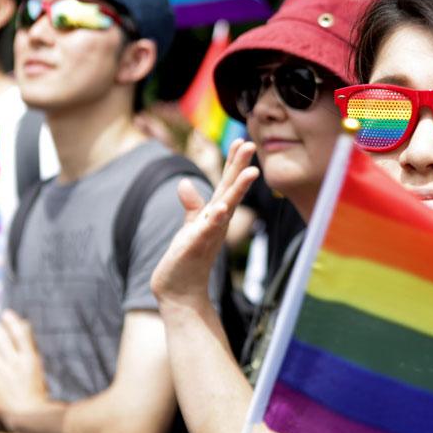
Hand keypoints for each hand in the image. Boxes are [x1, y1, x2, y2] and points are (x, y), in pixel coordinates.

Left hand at [0, 310, 48, 430]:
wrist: (25, 410)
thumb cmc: (36, 386)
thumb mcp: (38, 364)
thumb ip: (30, 344)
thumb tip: (23, 324)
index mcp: (30, 358)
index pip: (19, 333)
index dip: (12, 321)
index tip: (6, 313)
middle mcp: (14, 362)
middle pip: (0, 337)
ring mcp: (0, 370)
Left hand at [151, 139, 258, 308]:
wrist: (181, 292)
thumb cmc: (187, 259)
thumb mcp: (190, 226)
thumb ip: (192, 205)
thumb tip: (184, 183)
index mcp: (215, 215)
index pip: (226, 184)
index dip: (233, 162)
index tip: (242, 140)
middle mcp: (217, 222)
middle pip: (230, 190)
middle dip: (240, 167)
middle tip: (251, 144)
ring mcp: (209, 234)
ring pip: (226, 207)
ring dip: (238, 190)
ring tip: (251, 172)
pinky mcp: (196, 247)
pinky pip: (207, 230)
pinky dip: (214, 219)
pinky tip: (221, 207)